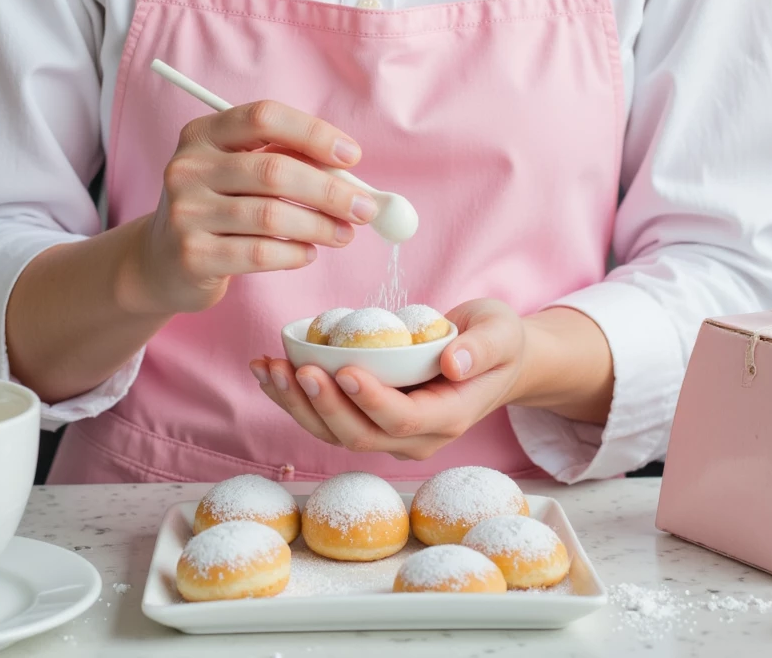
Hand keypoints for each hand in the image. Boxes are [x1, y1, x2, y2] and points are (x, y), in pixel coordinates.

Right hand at [119, 101, 377, 317]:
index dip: (313, 133)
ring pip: (272, 215)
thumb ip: (287, 161)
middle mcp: (188, 167)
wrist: (162, 261)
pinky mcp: (192, 256)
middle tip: (366, 209)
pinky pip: (260, 253)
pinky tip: (308, 253)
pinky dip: (295, 253)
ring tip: (344, 234)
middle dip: (331, 190)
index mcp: (203, 133)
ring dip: (321, 226)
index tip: (352, 156)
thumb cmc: (219, 208)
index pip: (264, 117)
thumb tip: (352, 173)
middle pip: (274, 169)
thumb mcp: (240, 172)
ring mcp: (186, 213)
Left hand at [249, 298, 526, 460]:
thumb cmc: (497, 341)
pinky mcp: (367, 419)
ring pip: (334, 433)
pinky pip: (325, 417)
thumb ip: (481, 348)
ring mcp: (388, 433)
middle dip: (323, 405)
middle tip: (297, 368)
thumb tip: (454, 363)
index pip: (403, 419)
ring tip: (269, 368)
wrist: (493, 360)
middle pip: (360, 435)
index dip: (371, 400)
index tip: (343, 369)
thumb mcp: (501, 334)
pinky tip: (270, 370)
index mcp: (448, 417)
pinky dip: (293, 397)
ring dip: (296, 404)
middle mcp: (415, 437)